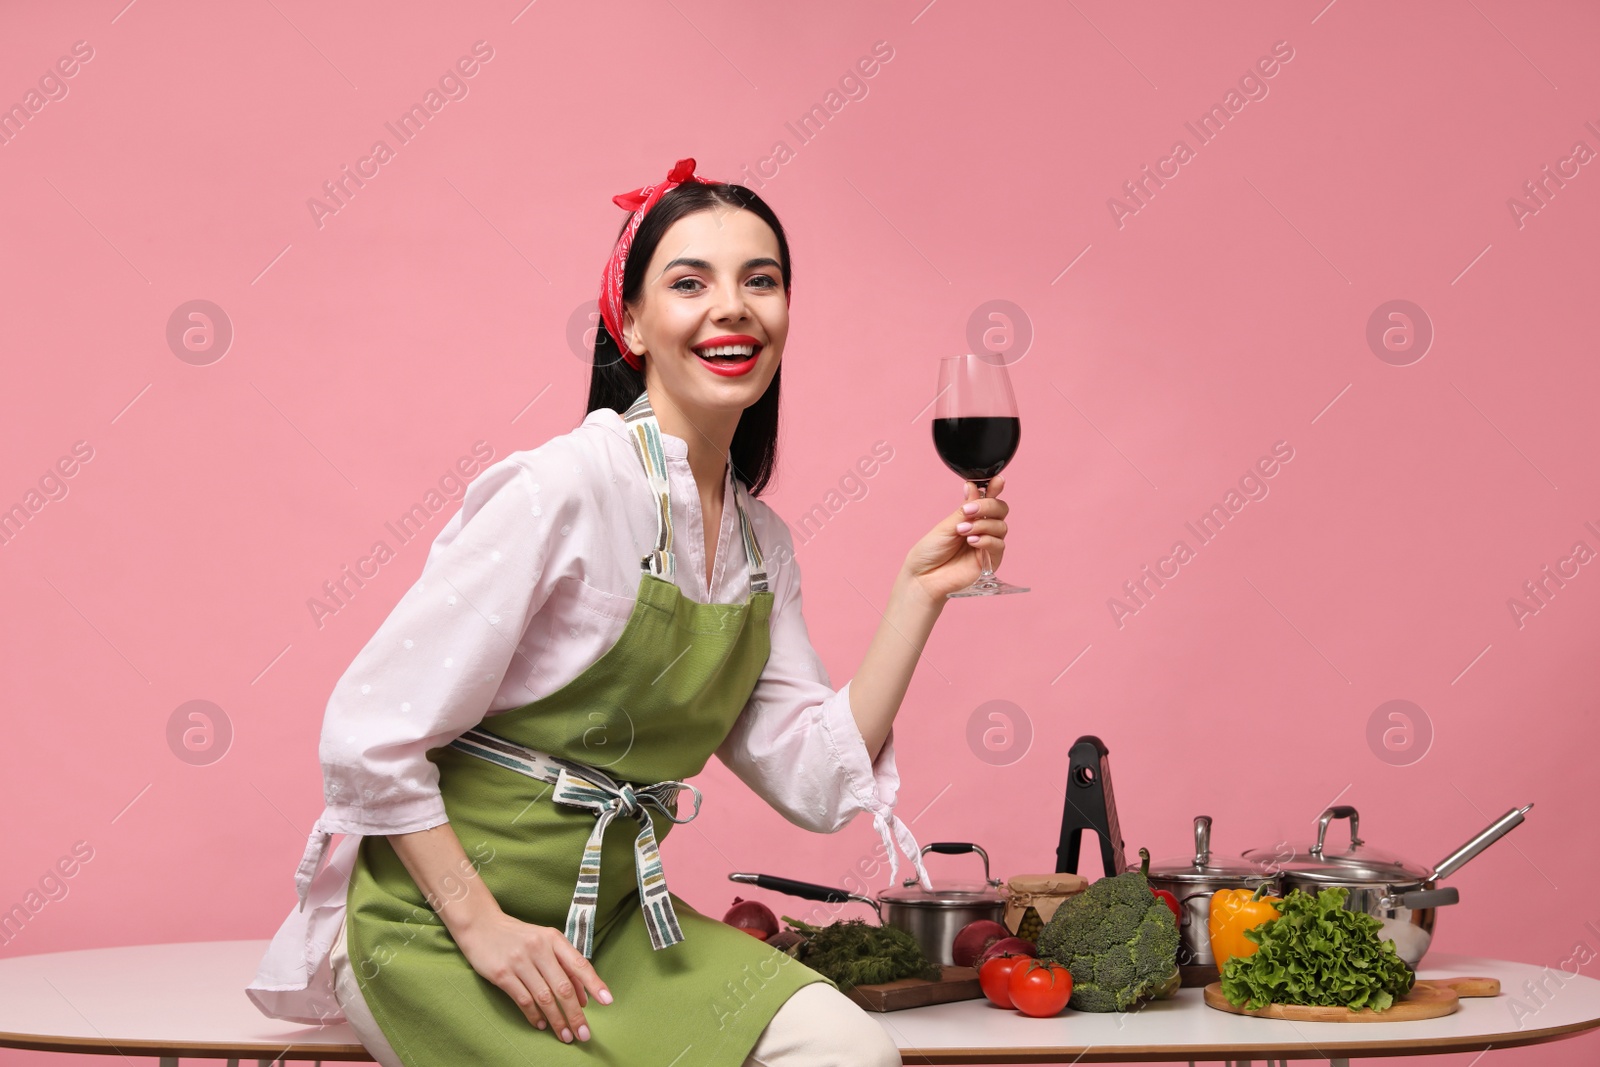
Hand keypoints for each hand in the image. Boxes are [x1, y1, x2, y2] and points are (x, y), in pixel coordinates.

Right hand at [453, 910, 611, 1042]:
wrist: (482, 925)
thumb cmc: (518, 937)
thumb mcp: (544, 942)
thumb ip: (564, 965)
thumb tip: (583, 997)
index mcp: (553, 938)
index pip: (579, 964)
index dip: (594, 984)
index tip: (608, 1001)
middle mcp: (539, 948)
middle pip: (563, 987)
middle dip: (575, 1014)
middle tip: (583, 1033)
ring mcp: (520, 961)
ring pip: (544, 997)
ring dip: (557, 1020)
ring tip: (565, 1035)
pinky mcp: (502, 974)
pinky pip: (523, 1000)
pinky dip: (534, 1015)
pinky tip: (541, 1024)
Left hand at [902, 473, 1010, 600]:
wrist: (923, 576)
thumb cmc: (931, 551)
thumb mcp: (946, 525)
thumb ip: (964, 509)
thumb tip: (973, 486)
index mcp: (971, 516)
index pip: (989, 498)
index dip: (995, 488)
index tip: (997, 481)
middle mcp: (982, 528)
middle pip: (1001, 509)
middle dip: (988, 505)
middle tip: (969, 510)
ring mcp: (987, 544)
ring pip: (1001, 526)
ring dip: (983, 524)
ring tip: (962, 531)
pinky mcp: (990, 561)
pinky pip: (998, 545)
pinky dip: (986, 540)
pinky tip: (972, 541)